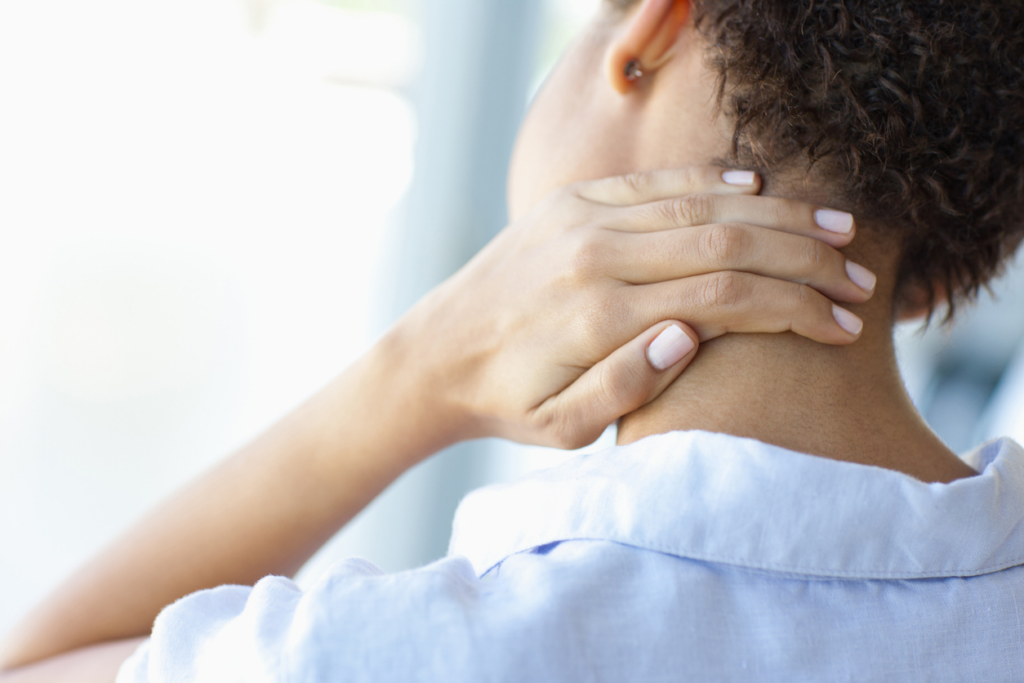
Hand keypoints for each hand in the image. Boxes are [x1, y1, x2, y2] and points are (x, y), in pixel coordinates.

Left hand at [387, 167, 873, 450]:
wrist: (436, 354)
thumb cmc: (506, 400)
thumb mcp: (560, 428)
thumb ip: (625, 387)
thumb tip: (691, 335)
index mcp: (600, 315)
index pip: (725, 296)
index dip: (794, 308)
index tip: (842, 326)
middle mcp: (596, 255)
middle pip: (726, 241)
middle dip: (805, 258)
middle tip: (859, 278)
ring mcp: (582, 219)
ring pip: (700, 204)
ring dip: (776, 215)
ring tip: (836, 230)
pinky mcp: (571, 202)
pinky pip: (654, 183)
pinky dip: (711, 182)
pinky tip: (758, 188)